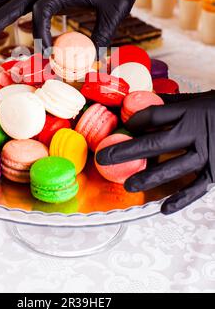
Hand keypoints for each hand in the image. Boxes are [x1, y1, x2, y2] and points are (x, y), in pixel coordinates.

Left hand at [96, 94, 214, 214]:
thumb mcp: (199, 100)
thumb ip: (173, 104)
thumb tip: (144, 101)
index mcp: (189, 112)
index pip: (153, 117)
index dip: (134, 122)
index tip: (122, 127)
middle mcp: (195, 133)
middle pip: (154, 144)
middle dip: (126, 152)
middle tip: (104, 158)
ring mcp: (207, 154)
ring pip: (172, 169)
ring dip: (149, 178)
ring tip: (129, 186)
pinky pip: (197, 189)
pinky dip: (181, 200)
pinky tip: (164, 208)